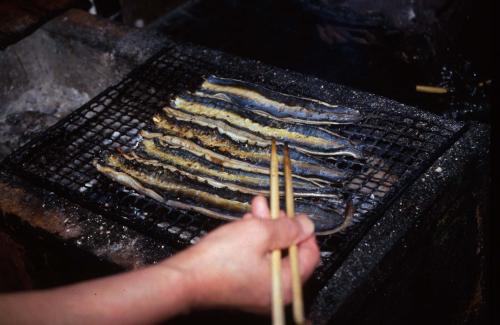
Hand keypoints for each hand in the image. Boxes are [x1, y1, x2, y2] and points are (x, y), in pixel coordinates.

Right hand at [162, 195, 320, 312]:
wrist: (184, 279)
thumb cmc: (218, 261)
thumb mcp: (259, 233)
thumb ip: (288, 228)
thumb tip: (306, 224)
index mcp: (286, 284)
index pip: (310, 255)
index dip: (304, 230)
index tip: (295, 215)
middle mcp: (277, 293)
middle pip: (290, 254)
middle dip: (280, 226)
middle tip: (270, 207)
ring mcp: (260, 293)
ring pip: (272, 255)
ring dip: (265, 231)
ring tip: (255, 211)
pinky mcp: (244, 288)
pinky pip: (258, 263)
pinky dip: (255, 244)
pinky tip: (245, 228)